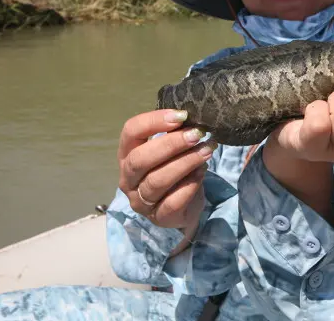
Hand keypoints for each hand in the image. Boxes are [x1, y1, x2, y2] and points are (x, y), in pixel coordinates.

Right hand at [117, 110, 214, 232]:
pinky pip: (173, 201)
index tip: (181, 116)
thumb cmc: (175, 170)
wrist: (185, 207)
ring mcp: (141, 202)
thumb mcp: (172, 151)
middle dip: (171, 144)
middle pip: (140, 159)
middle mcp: (128, 179)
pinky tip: (202, 172)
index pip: (130, 132)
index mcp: (127, 155)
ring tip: (207, 150)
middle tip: (197, 134)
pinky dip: (190, 184)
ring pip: (157, 181)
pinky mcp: (159, 218)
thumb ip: (175, 135)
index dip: (153, 121)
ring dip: (185, 162)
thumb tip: (192, 119)